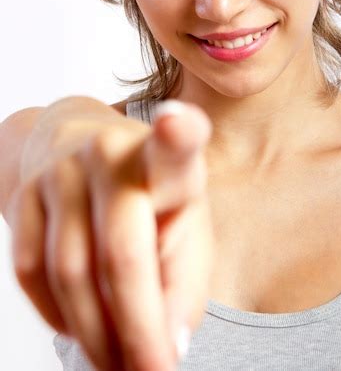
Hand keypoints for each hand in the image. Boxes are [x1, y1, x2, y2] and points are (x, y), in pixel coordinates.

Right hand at [8, 101, 213, 370]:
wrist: (74, 144)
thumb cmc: (148, 193)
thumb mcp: (185, 221)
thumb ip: (184, 280)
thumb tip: (167, 346)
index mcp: (167, 158)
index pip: (175, 144)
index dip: (179, 133)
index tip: (178, 124)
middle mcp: (112, 153)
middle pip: (121, 250)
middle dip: (137, 329)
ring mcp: (62, 171)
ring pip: (71, 271)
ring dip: (97, 335)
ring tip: (121, 367)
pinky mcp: (25, 194)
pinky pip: (31, 272)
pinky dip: (59, 314)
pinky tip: (83, 330)